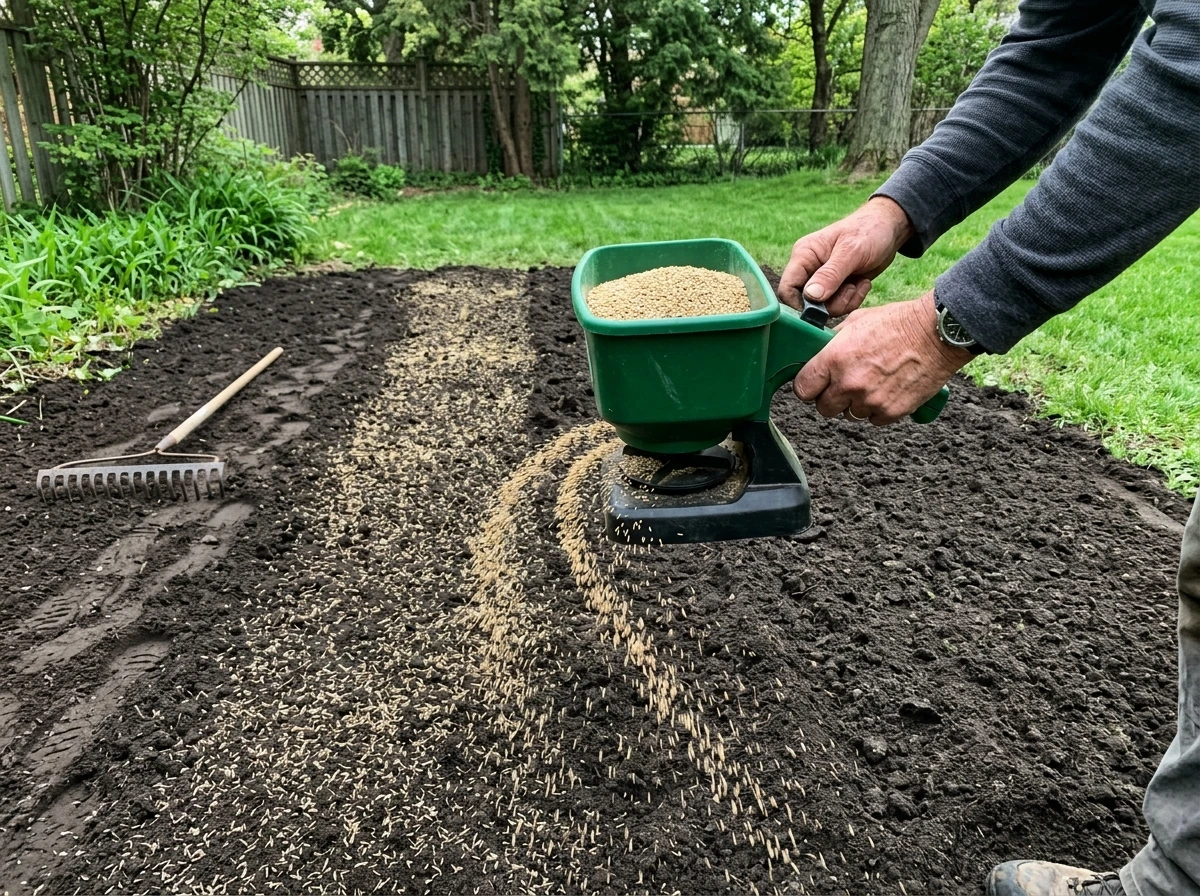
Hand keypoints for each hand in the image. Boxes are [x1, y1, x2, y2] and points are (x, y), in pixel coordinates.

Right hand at [777, 196, 914, 316]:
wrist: (890, 229)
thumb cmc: (869, 231)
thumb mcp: (851, 252)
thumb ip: (830, 274)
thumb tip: (811, 296)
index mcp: (804, 255)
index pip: (787, 288)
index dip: (799, 304)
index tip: (822, 309)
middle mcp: (809, 269)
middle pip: (806, 303)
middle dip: (830, 304)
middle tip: (850, 289)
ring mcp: (822, 280)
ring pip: (824, 308)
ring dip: (845, 301)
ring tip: (859, 283)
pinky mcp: (836, 288)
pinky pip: (838, 306)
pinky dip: (853, 300)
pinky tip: (862, 283)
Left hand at [795, 292, 973, 424]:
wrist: (937, 333)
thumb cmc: (898, 322)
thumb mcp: (856, 321)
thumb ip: (834, 343)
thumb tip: (820, 354)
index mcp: (834, 359)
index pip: (803, 389)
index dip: (807, 387)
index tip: (814, 384)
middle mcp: (849, 384)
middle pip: (824, 408)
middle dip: (830, 398)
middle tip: (843, 385)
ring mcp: (870, 401)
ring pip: (850, 415)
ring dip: (856, 404)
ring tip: (871, 383)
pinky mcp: (891, 412)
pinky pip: (873, 420)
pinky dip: (877, 409)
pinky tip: (886, 390)